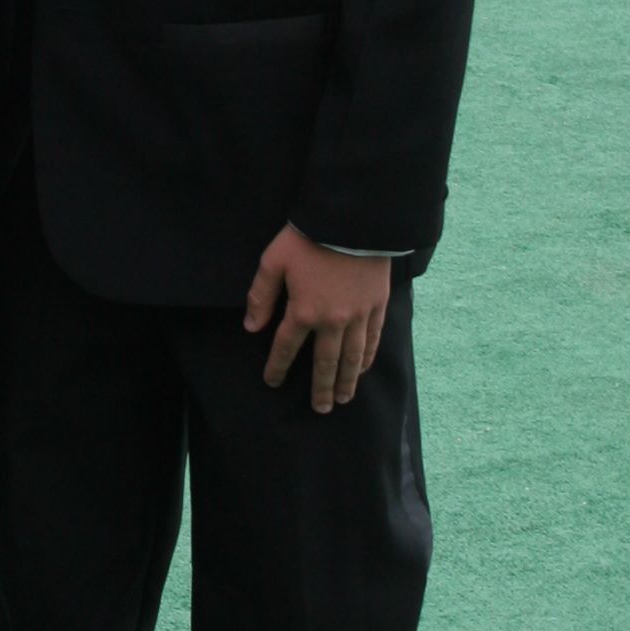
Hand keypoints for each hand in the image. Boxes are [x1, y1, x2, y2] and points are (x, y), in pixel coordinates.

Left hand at [242, 229, 390, 409]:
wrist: (352, 221)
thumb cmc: (308, 238)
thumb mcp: (274, 261)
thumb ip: (261, 295)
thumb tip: (252, 327)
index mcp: (303, 312)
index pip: (286, 348)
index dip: (278, 367)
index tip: (273, 382)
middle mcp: (332, 321)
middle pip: (325, 363)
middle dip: (320, 388)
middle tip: (320, 409)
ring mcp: (358, 316)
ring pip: (352, 358)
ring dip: (346, 381)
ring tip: (342, 399)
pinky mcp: (377, 305)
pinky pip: (372, 340)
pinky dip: (367, 358)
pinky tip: (363, 369)